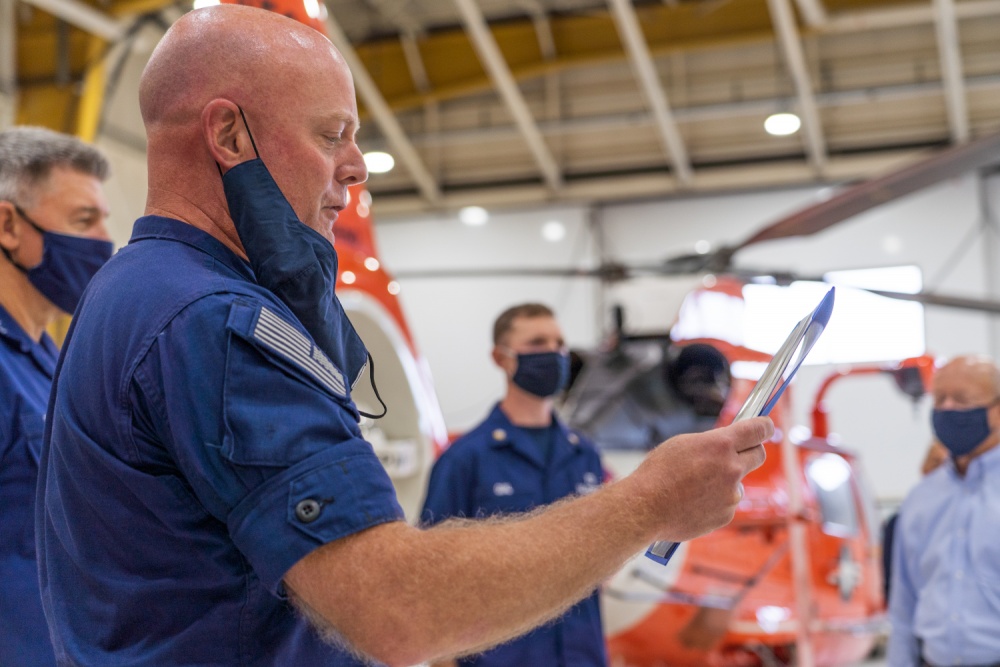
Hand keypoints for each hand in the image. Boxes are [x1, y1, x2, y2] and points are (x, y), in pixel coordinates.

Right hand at [632, 417, 771, 541]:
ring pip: (738, 482)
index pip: (759, 429)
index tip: (766, 426)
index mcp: (720, 445)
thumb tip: (727, 445)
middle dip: (750, 451)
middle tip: (736, 453)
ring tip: (695, 486)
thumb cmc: (658, 472)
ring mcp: (731, 494)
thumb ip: (711, 443)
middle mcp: (732, 468)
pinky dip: (716, 502)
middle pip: (758, 455)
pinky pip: (727, 503)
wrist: (645, 508)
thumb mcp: (683, 444)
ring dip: (726, 481)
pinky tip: (693, 502)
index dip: (765, 426)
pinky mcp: (726, 515)